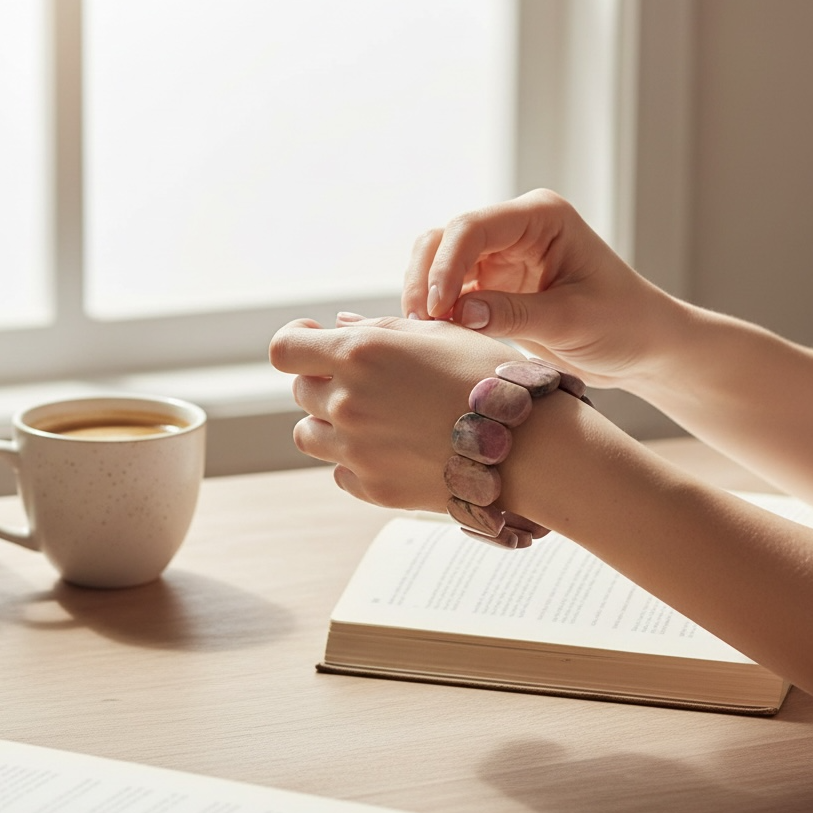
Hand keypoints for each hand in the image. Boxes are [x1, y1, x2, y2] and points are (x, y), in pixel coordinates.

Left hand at [269, 315, 521, 511]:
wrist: (528, 446)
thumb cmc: (490, 379)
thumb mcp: (440, 334)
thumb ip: (381, 328)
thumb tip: (340, 325)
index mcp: (359, 353)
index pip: (284, 350)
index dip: (294, 342)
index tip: (311, 340)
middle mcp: (348, 401)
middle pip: (300, 391)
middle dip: (325, 381)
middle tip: (370, 383)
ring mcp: (356, 449)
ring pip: (309, 435)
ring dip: (331, 423)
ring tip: (378, 419)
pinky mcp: (372, 488)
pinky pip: (340, 472)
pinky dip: (356, 461)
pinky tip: (395, 449)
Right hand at [402, 189, 674, 388]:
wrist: (643, 347)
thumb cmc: (623, 324)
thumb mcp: (571, 321)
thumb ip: (514, 314)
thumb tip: (458, 314)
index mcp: (541, 217)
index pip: (473, 228)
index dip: (446, 265)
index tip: (437, 309)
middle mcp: (515, 228)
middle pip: (445, 238)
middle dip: (427, 279)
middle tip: (422, 324)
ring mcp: (500, 256)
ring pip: (438, 262)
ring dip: (427, 295)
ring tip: (427, 333)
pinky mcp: (492, 285)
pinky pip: (450, 291)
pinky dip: (438, 312)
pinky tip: (438, 337)